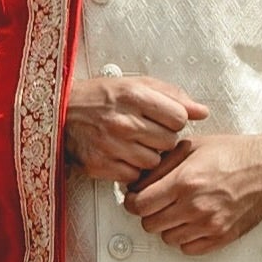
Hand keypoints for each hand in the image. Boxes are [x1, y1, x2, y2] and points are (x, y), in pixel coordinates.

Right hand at [65, 73, 206, 182]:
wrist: (58, 113)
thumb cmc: (100, 97)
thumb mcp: (136, 85)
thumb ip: (172, 96)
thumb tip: (203, 112)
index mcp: (134, 95)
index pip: (179, 117)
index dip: (174, 120)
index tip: (162, 119)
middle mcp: (123, 121)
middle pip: (169, 142)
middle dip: (162, 138)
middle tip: (146, 132)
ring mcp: (111, 145)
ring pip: (154, 162)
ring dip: (148, 155)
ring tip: (133, 143)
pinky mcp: (100, 165)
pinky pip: (133, 176)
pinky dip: (130, 169)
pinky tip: (121, 156)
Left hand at [125, 131, 261, 252]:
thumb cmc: (232, 154)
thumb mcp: (192, 147)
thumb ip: (161, 166)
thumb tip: (135, 182)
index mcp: (185, 181)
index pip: (139, 205)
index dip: (132, 201)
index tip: (135, 198)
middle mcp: (195, 205)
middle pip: (149, 224)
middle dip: (149, 213)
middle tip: (158, 203)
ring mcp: (210, 223)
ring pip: (167, 238)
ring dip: (168, 226)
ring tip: (179, 210)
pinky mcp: (222, 236)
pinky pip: (188, 249)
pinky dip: (186, 238)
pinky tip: (192, 222)